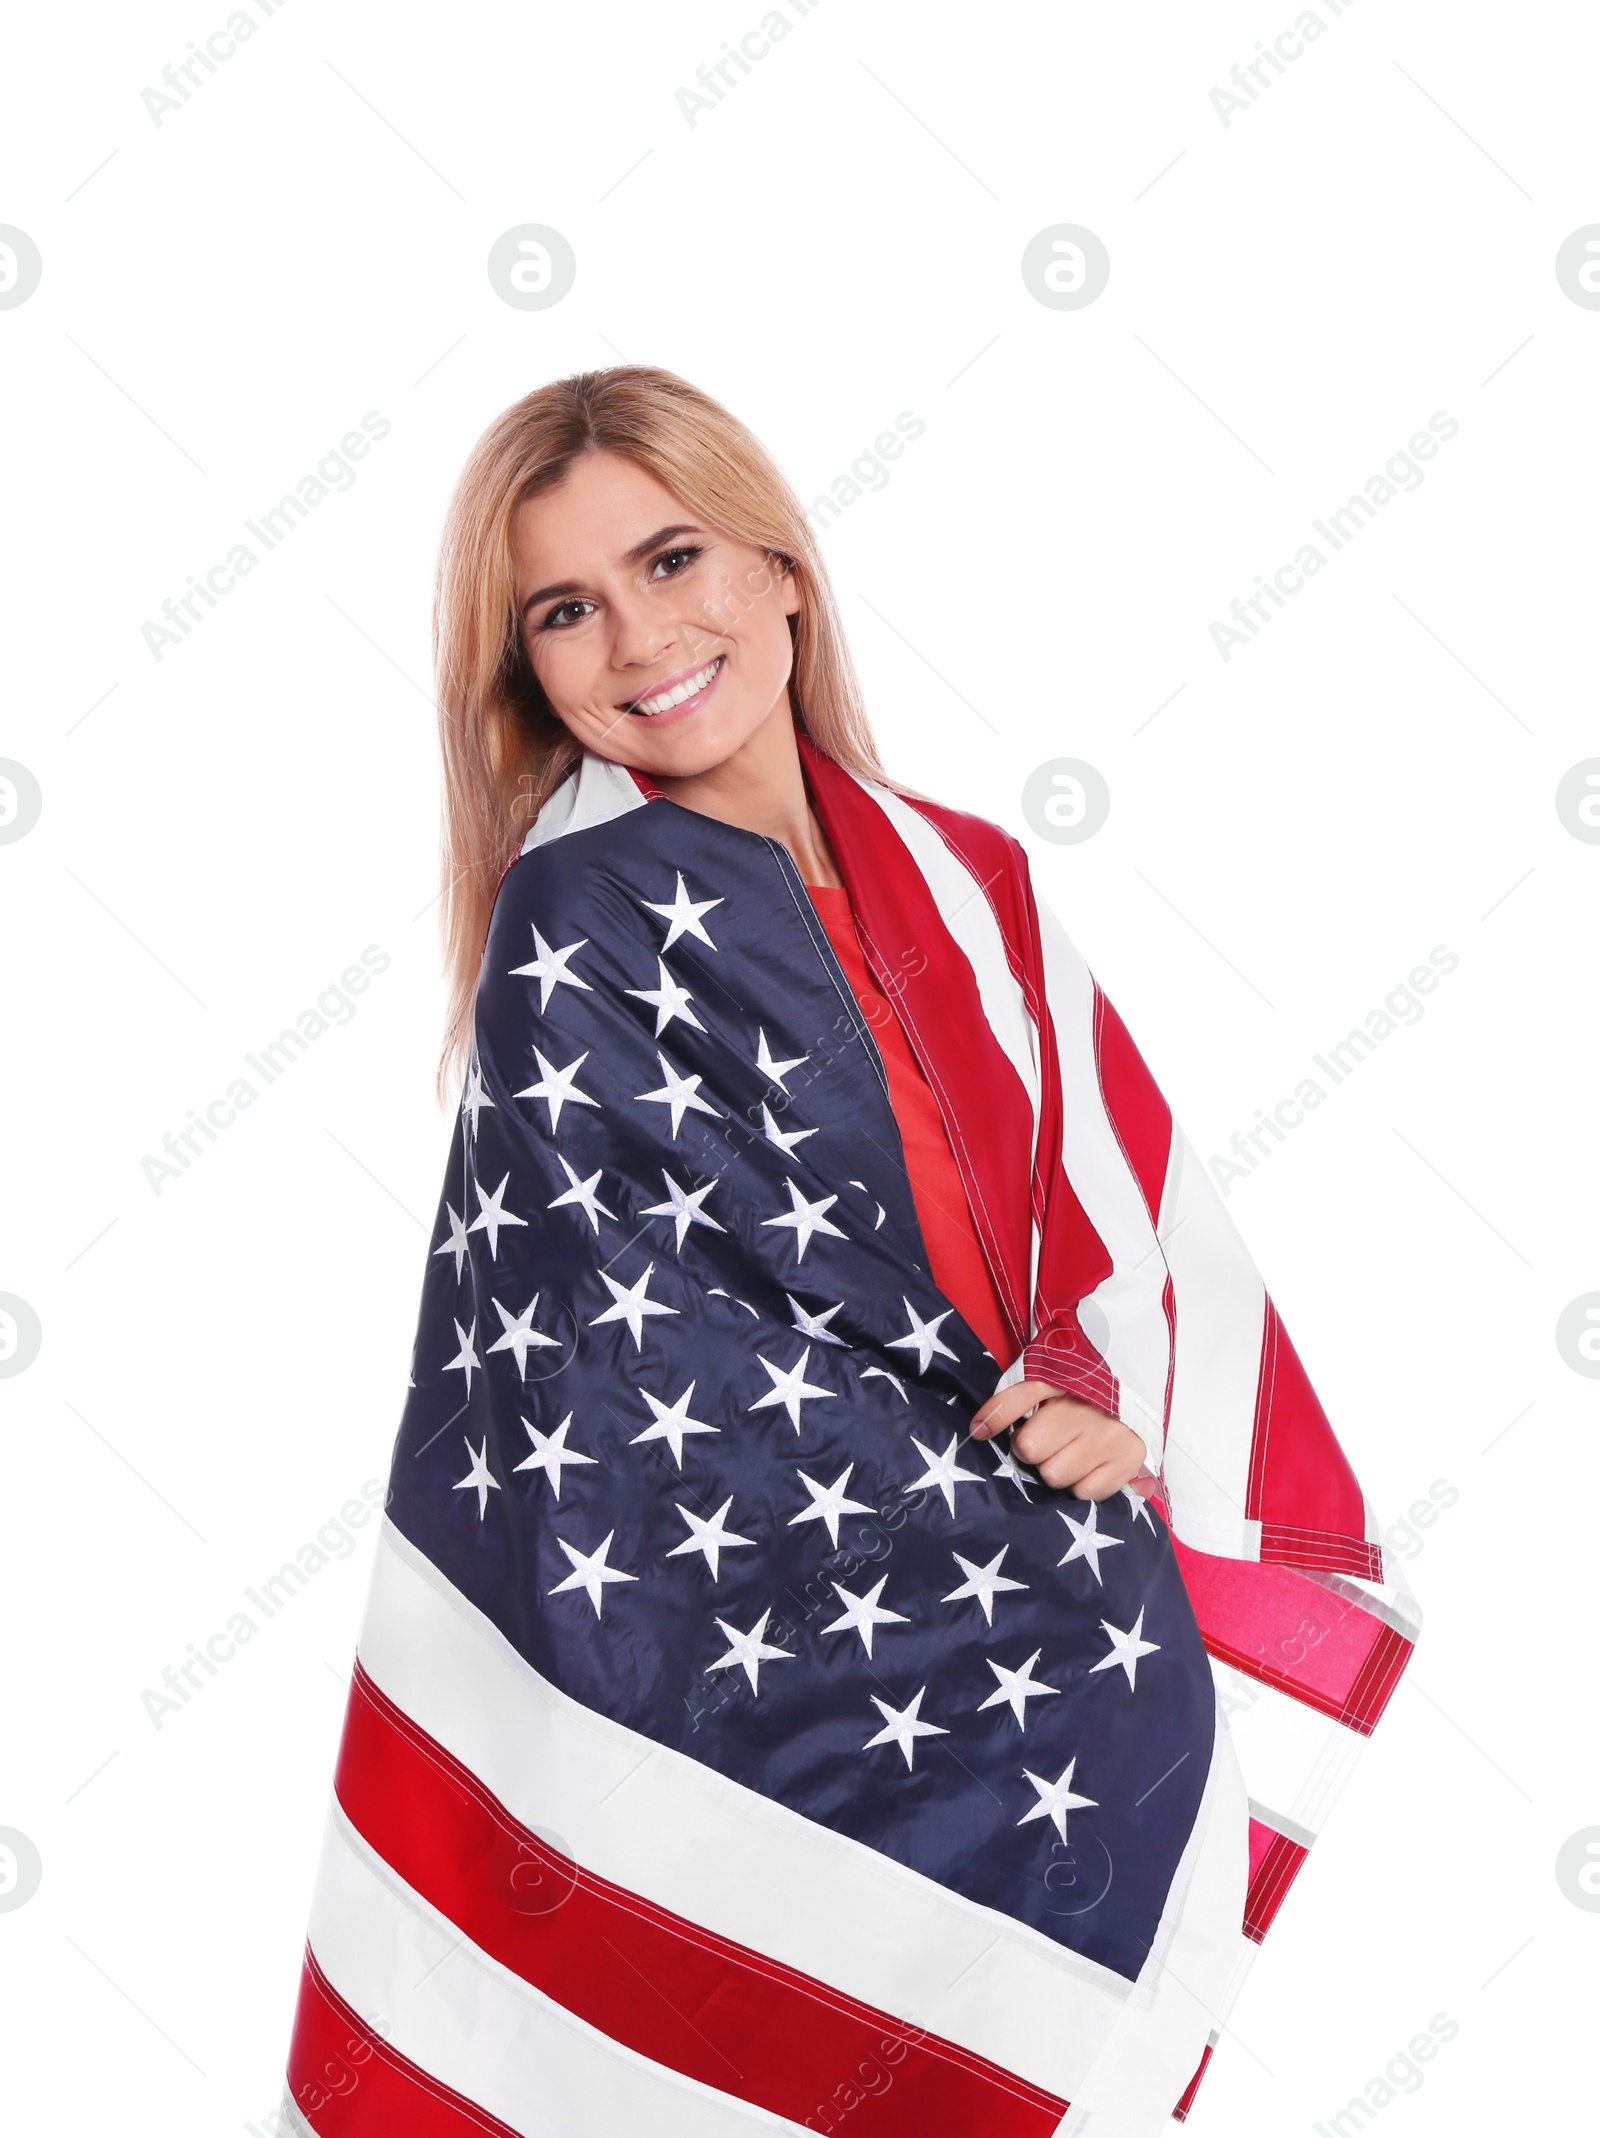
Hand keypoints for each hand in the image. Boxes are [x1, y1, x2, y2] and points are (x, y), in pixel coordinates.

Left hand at [971, 1379, 1149, 1501]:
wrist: (1132, 1382)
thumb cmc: (1078, 1384)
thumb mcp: (1041, 1377)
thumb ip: (1007, 1401)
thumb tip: (978, 1431)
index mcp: (1065, 1389)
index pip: (1024, 1427)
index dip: (1009, 1431)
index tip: (995, 1433)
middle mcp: (1090, 1414)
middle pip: (1035, 1456)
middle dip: (1036, 1451)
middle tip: (1050, 1438)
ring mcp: (1112, 1438)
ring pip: (1058, 1477)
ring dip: (1059, 1469)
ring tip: (1071, 1450)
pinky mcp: (1129, 1459)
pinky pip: (1088, 1492)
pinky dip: (1084, 1484)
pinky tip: (1090, 1464)